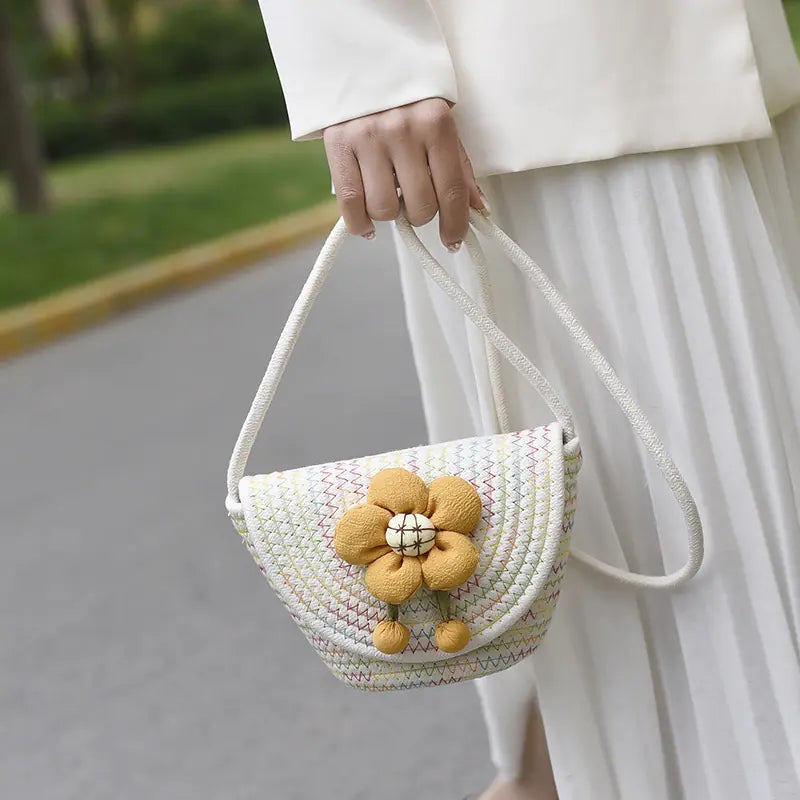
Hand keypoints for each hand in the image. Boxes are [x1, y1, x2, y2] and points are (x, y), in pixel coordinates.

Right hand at [323, 98, 485, 250]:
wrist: (361, 62)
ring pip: (385, 209)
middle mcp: (402, 129)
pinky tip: (368, 224)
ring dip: (390, 214)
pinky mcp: (338, 145)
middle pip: (419, 207)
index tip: (453, 241)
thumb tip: (478, 210)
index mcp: (436, 123)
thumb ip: (458, 169)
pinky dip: (361, 224)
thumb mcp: (440, 125)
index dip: (455, 224)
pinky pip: (351, 205)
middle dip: (420, 215)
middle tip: (414, 203)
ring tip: (389, 196)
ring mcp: (368, 137)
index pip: (452, 191)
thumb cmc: (407, 101)